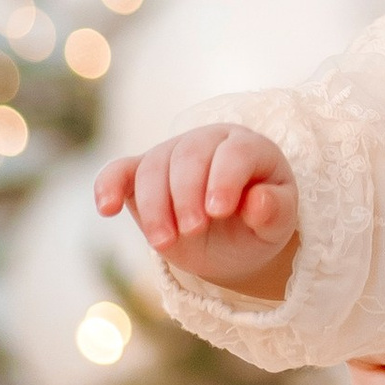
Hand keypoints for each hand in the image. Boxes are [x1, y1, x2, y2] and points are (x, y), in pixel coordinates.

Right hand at [97, 128, 297, 295]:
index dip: (225, 179)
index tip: (219, 212)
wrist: (231, 240)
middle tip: (193, 231)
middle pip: (189, 155)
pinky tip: (107, 208)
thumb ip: (275, 211)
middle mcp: (208, 142)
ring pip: (154, 166)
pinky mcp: (142, 174)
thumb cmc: (258, 226)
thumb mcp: (277, 225)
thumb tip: (257, 200)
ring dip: (155, 206)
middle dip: (187, 195)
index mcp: (249, 147)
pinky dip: (109, 185)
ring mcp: (172, 154)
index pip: (234, 152)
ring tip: (164, 243)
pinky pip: (119, 170)